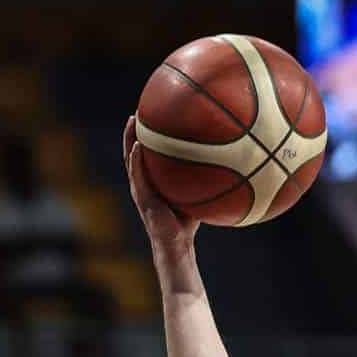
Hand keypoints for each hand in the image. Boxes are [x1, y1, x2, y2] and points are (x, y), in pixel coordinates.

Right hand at [124, 118, 198, 260]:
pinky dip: (136, 161)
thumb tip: (227, 159)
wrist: (177, 245)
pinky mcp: (142, 199)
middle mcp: (143, 183)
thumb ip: (202, 177)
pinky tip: (138, 147)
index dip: (145, 136)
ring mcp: (140, 190)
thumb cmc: (188, 221)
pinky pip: (137, 176)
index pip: (146, 154)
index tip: (149, 114)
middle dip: (134, 131)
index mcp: (152, 180)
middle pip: (134, 151)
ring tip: (132, 121)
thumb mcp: (195, 194)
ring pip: (130, 159)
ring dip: (129, 139)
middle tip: (137, 111)